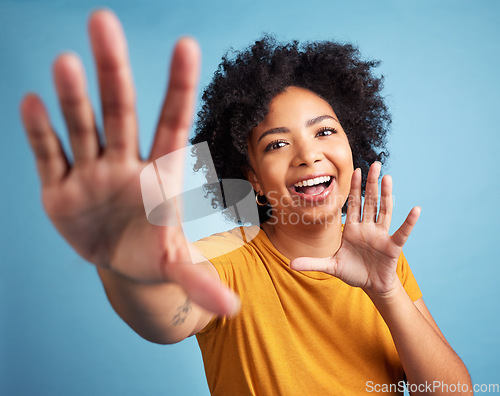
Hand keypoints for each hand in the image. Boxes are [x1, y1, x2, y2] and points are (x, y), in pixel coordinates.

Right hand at [20, 10, 235, 314]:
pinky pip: (50, 155)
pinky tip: (31, 104)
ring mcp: (91, 171)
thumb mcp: (176, 265)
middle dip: (113, 71)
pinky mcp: (60, 188)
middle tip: (103, 22)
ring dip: (73, 98)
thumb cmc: (155, 250)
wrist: (121, 260)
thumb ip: (199, 281)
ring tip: (66, 62)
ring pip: (82, 126)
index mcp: (160, 173)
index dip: (179, 86)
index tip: (188, 45)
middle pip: (121, 110)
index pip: (173, 122)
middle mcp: (125, 162)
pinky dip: (41, 133)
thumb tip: (231, 309)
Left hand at [290, 162, 420, 295]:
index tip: (355, 170)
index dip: (355, 188)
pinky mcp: (392, 246)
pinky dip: (408, 222)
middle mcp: (367, 228)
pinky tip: (415, 210)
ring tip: (388, 177)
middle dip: (371, 183)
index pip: (353, 204)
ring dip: (386, 194)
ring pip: (384, 210)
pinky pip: (401, 232)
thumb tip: (290, 263)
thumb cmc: (353, 272)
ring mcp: (380, 235)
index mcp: (352, 229)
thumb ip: (312, 263)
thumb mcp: (330, 266)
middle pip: (370, 201)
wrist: (371, 286)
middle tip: (375, 163)